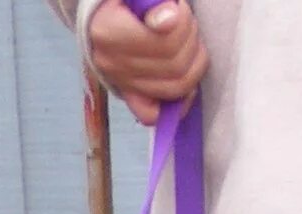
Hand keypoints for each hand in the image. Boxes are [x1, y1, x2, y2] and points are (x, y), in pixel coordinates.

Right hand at [89, 0, 206, 127]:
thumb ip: (155, 4)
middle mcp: (112, 63)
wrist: (107, 16)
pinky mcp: (128, 97)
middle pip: (174, 66)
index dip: (184, 25)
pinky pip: (152, 115)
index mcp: (109, 32)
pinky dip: (177, 104)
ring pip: (174, 88)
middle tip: (189, 26)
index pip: (165, 42)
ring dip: (194, 65)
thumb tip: (169, 22)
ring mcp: (121, 83)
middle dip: (192, 42)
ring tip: (190, 46)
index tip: (179, 9)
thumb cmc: (128, 3)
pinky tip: (187, 87)